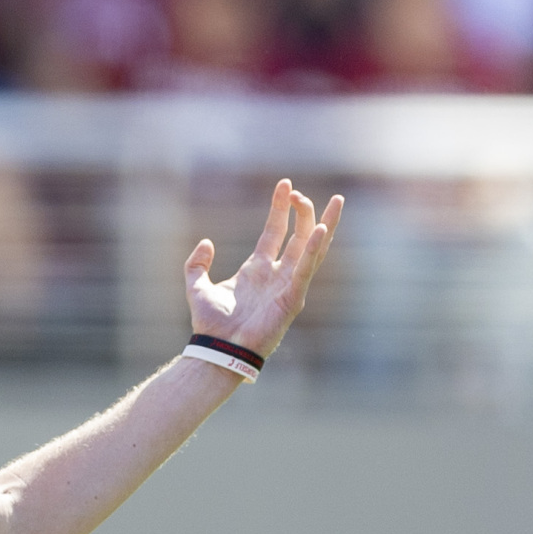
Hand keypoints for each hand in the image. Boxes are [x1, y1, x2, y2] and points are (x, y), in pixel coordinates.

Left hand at [187, 180, 344, 361]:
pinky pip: (306, 270)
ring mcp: (287, 286)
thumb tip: (207, 242)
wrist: (217, 350)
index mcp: (257, 269)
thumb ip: (196, 264)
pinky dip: (313, 250)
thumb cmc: (211, 325)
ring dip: (324, 225)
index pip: (275, 230)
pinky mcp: (292, 299)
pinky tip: (320, 230)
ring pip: (313, 249)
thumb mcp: (196, 287)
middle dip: (303, 211)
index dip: (280, 207)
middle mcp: (277, 275)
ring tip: (336, 202)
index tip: (284, 184)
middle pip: (299, 235)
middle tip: (298, 191)